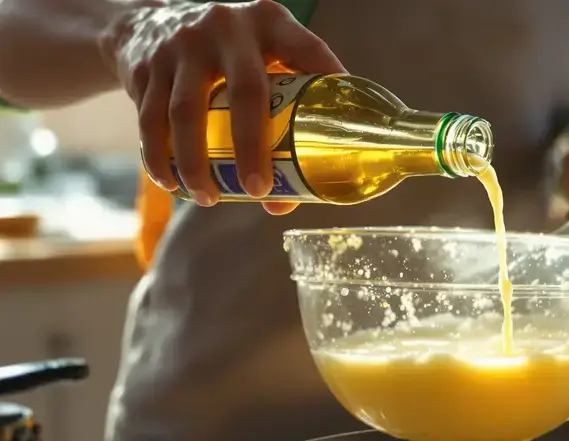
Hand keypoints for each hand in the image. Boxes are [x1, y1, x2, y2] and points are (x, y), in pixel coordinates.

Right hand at [101, 0, 343, 214]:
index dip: (326, 82)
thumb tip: (287, 200)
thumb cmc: (229, 57)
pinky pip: (150, 118)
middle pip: (244, 91)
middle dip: (252, 146)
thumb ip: (284, 112)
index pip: (306, 51)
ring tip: (209, 199)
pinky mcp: (147, 64)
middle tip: (258, 190)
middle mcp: (227, 27)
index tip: (331, 133)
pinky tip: (171, 184)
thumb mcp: (261, 58)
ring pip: (186, 111)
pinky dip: (158, 157)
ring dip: (196, 163)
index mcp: (269, 22)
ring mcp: (182, 44)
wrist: (150, 23)